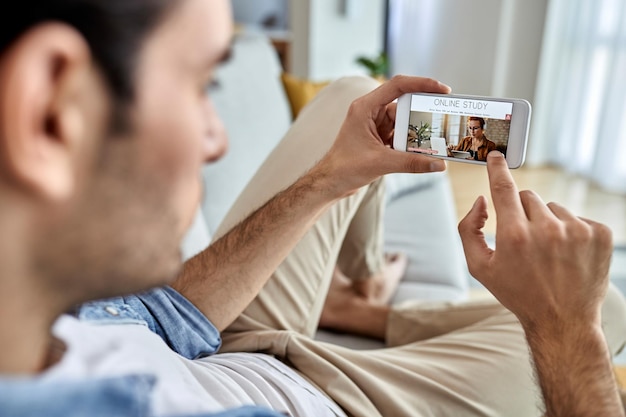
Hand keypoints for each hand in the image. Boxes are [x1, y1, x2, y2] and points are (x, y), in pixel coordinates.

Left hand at [314, 75, 450, 197]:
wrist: (331, 183)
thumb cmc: (344, 168)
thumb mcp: (381, 163)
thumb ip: (411, 163)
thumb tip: (438, 165)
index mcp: (365, 107)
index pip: (397, 86)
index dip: (421, 83)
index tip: (442, 89)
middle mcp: (370, 112)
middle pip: (403, 105)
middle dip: (423, 113)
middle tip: (443, 119)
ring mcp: (375, 124)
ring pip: (404, 122)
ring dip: (417, 131)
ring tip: (436, 140)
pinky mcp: (379, 137)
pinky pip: (400, 134)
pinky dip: (411, 142)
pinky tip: (423, 151)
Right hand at [457, 151, 612, 329]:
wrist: (562, 321)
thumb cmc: (518, 294)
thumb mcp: (480, 268)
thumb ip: (469, 230)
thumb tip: (481, 201)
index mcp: (515, 235)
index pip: (504, 188)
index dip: (497, 169)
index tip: (496, 156)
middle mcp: (547, 229)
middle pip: (527, 198)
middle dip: (521, 213)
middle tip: (525, 242)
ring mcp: (577, 230)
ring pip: (552, 207)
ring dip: (547, 223)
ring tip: (549, 253)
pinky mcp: (600, 234)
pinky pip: (577, 218)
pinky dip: (570, 231)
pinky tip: (567, 255)